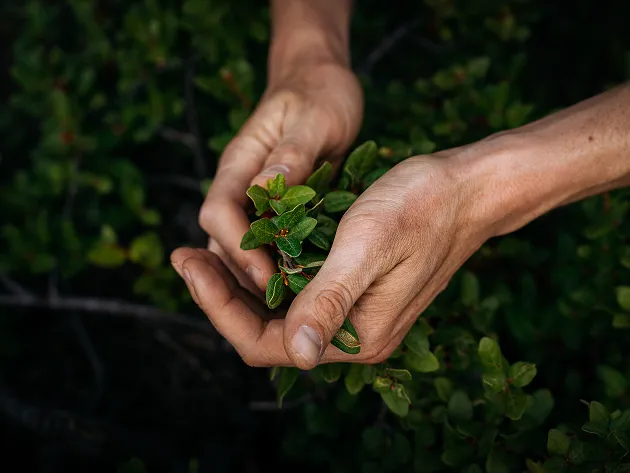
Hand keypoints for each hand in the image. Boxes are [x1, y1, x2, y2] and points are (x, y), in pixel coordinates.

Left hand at [171, 139, 507, 367]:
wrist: (466, 190)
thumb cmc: (422, 208)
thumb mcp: (368, 246)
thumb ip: (331, 300)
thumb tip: (298, 354)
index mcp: (355, 336)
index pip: (266, 343)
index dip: (219, 308)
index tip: (188, 262)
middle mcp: (351, 334)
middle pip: (266, 331)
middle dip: (219, 296)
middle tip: (183, 255)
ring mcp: (352, 311)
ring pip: (278, 311)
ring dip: (239, 284)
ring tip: (202, 249)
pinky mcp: (354, 288)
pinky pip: (297, 291)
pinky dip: (266, 272)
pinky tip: (246, 247)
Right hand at [198, 60, 362, 293]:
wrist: (321, 84)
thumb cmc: (320, 95)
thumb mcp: (314, 119)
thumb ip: (290, 154)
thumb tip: (264, 191)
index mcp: (239, 163)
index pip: (218, 213)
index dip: (239, 248)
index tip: (270, 274)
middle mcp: (239, 186)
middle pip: (222, 242)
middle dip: (243, 277)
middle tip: (280, 307)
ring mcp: (255, 200)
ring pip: (241, 250)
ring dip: (259, 280)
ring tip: (290, 309)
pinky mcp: (276, 209)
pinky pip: (268, 246)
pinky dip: (280, 269)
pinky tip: (302, 290)